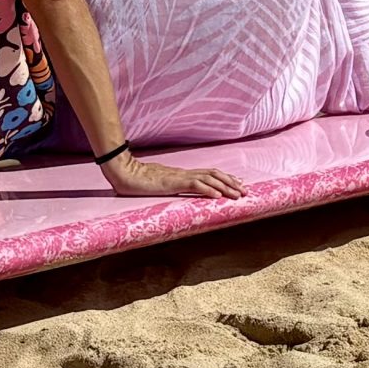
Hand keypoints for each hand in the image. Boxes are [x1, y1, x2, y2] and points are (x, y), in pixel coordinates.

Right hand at [102, 152, 247, 200]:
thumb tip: (175, 189)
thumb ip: (168, 185)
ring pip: (208, 179)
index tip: (237, 184)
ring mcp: (178, 177)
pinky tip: (217, 196)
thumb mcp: (157, 184)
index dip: (224, 178)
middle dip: (231, 182)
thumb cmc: (136, 179)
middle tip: (246, 191)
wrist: (122, 171)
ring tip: (238, 194)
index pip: (207, 174)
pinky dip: (208, 189)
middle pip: (213, 174)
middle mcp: (183, 173)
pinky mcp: (172, 182)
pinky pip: (193, 185)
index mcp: (181, 174)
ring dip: (225, 186)